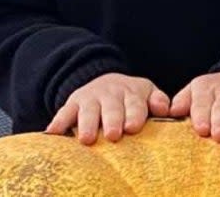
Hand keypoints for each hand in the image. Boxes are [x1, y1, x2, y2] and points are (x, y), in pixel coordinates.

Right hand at [46, 73, 169, 143]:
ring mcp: (90, 98)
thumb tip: (167, 109)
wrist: (104, 80)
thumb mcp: (147, 92)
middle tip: (114, 134)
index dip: (134, 114)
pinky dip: (58, 122)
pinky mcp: (73, 103)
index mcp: (132, 92)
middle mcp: (111, 94)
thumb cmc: (130, 96)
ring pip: (88, 111)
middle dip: (113, 120)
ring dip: (87, 124)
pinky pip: (64, 112)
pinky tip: (52, 133)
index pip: (135, 104)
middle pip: (112, 108)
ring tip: (87, 138)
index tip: (133, 127)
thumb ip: (159, 100)